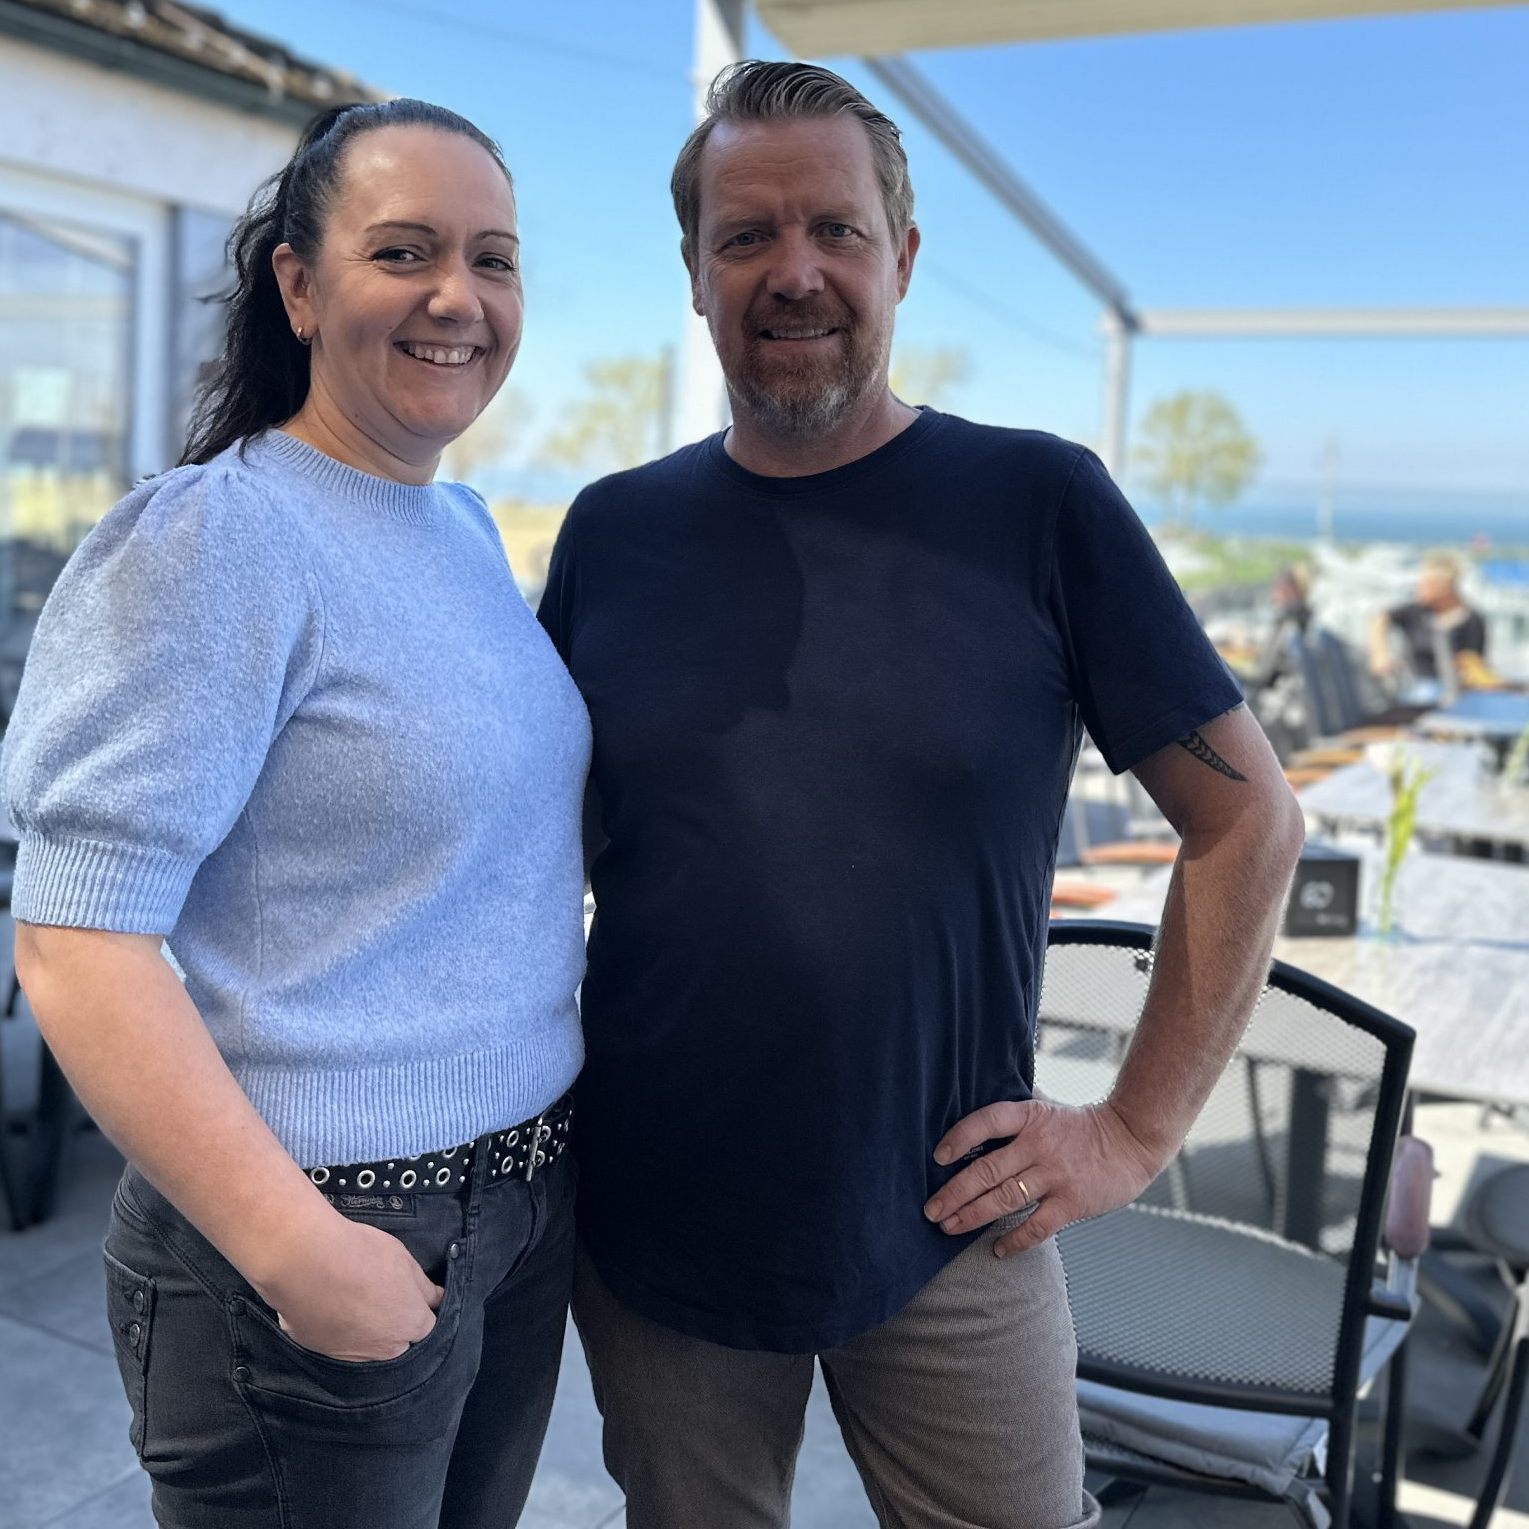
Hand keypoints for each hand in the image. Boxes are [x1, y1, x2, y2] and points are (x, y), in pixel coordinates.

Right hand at [254, 1213, 443, 1361]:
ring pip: (366, 1348)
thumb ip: (422, 1286)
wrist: (306, 1261)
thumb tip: (436, 1298)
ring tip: (354, 1299)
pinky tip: (332, 1307)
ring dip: (365, 1331)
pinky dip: (338, 1331)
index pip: (425, 1326)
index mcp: (409, 1323)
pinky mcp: (321, 1351)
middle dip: (394, 1325)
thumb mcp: (404, 1260)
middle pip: (397, 1342)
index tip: (410, 1296)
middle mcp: (383, 1347)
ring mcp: (350, 1354)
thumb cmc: (360, 1254)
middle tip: (379, 1295)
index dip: (418, 1309)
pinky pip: (337, 1344)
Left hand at [922, 1098, 1172, 1258]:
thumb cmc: (1080, 1126)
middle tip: (930, 1210)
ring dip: (972, 1216)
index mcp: (1029, 1117)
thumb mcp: (1045, 1107)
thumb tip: (972, 1111)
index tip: (937, 1157)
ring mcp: (1055, 1175)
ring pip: (1005, 1199)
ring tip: (949, 1227)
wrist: (1131, 1140)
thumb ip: (1015, 1115)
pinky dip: (1015, 1241)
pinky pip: (1037, 1227)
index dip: (959, 1138)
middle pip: (987, 1170)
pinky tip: (997, 1250)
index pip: (986, 1121)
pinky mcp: (1072, 1203)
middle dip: (954, 1193)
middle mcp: (1039, 1144)